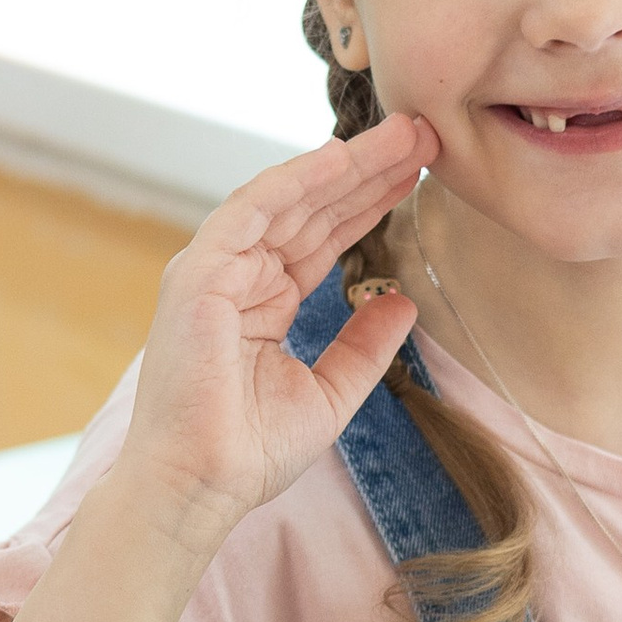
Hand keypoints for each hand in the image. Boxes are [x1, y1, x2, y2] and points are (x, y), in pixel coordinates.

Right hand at [105, 116, 434, 552]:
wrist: (200, 486)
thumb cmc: (249, 451)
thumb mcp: (330, 392)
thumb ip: (364, 345)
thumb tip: (404, 302)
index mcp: (263, 303)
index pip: (323, 237)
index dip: (370, 203)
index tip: (418, 175)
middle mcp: (237, 277)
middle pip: (311, 209)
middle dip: (367, 171)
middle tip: (423, 135)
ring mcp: (214, 271)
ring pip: (288, 200)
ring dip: (345, 164)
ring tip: (403, 135)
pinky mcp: (198, 274)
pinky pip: (252, 211)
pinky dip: (297, 181)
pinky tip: (341, 157)